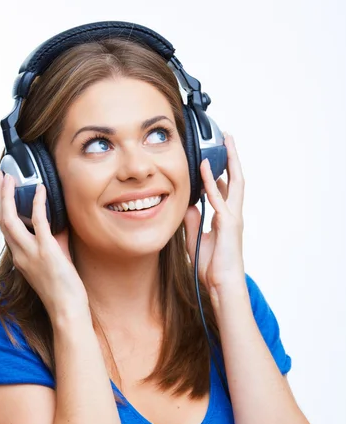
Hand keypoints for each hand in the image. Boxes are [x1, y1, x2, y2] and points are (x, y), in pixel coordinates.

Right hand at [0, 169, 89, 320]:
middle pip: (1, 218)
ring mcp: (31, 253)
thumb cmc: (63, 290)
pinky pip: (39, 222)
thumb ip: (54, 240)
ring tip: (8, 177)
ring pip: (10, 219)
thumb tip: (59, 220)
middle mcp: (20, 253)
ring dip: (7, 196)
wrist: (67, 310)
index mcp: (20, 256)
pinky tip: (41, 189)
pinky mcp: (47, 252)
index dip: (0, 205)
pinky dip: (38, 204)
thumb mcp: (55, 260)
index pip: (5, 226)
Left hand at [183, 133, 245, 294]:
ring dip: (230, 160)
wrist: (221, 284)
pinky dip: (211, 181)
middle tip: (228, 139)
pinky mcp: (229, 223)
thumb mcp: (195, 241)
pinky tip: (205, 167)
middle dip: (232, 158)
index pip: (224, 190)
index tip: (213, 159)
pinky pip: (218, 197)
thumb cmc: (212, 267)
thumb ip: (192, 223)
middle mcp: (232, 214)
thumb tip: (188, 206)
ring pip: (234, 182)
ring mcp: (233, 217)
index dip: (220, 174)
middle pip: (235, 179)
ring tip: (227, 141)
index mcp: (226, 218)